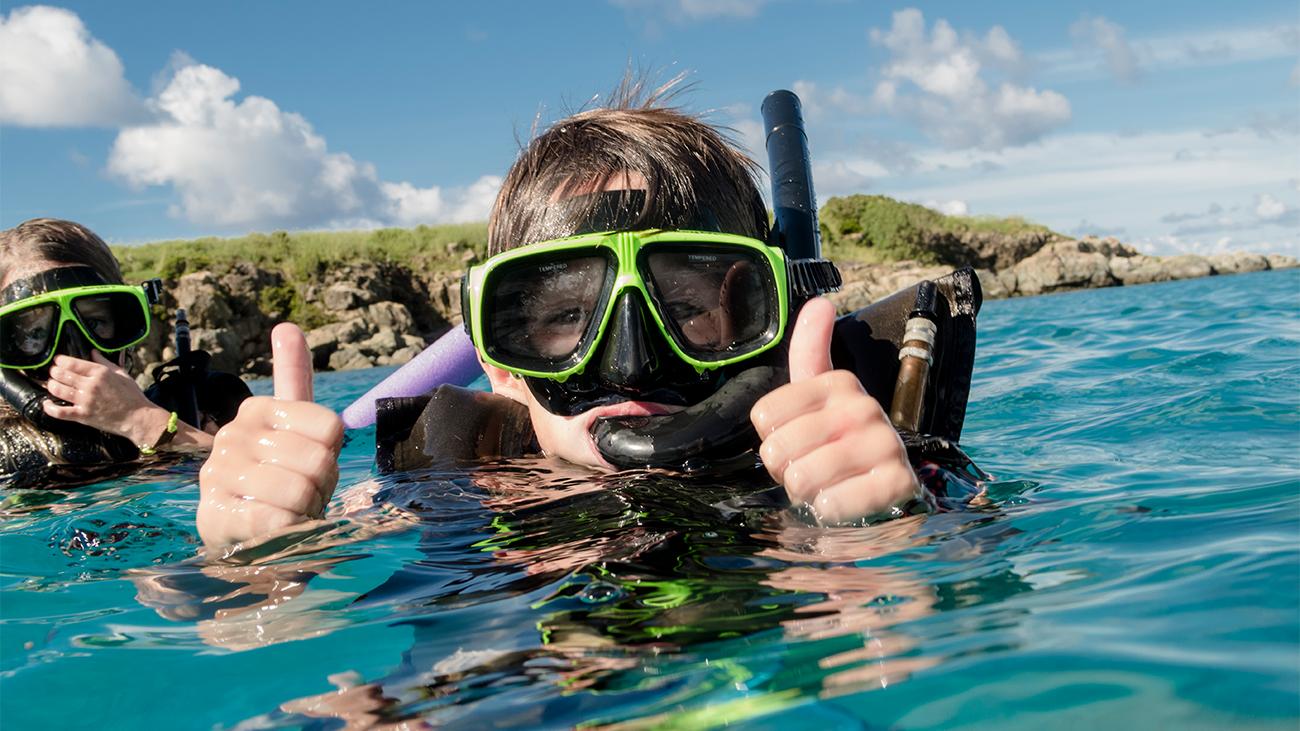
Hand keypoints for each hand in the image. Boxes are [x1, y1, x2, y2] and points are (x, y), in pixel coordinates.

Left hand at [43, 351, 170, 444]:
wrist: (138, 417)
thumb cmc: (132, 396)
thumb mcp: (121, 374)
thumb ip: (105, 362)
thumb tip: (93, 352)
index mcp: (100, 373)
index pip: (72, 363)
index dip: (60, 360)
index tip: (58, 361)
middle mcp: (90, 385)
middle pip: (62, 374)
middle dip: (54, 372)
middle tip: (54, 372)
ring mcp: (86, 401)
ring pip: (58, 390)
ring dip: (51, 385)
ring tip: (51, 384)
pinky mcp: (83, 415)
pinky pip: (60, 412)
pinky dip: (50, 408)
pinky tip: (47, 403)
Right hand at [197, 323, 342, 548]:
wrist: (253, 546)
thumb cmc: (285, 484)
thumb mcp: (298, 433)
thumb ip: (294, 379)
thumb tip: (286, 326)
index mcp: (256, 409)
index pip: (332, 427)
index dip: (333, 456)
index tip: (310, 465)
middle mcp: (231, 435)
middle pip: (319, 460)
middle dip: (320, 488)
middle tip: (299, 497)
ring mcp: (217, 475)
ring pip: (300, 490)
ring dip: (305, 512)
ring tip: (285, 513)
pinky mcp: (214, 516)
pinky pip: (278, 520)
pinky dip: (289, 532)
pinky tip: (272, 532)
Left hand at [750, 297, 921, 523]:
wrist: (887, 490)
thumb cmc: (840, 442)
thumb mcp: (820, 397)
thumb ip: (811, 351)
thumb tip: (821, 302)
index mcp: (838, 383)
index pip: (763, 416)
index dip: (771, 439)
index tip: (796, 441)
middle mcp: (863, 407)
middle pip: (777, 449)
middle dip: (786, 470)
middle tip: (811, 469)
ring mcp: (883, 444)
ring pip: (801, 478)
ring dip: (806, 493)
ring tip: (826, 485)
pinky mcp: (896, 483)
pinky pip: (832, 503)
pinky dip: (829, 510)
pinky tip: (844, 500)